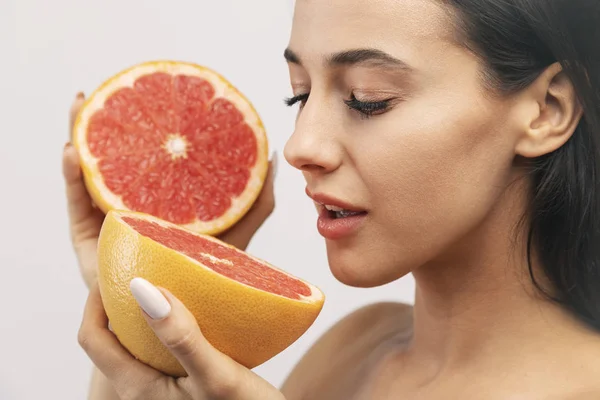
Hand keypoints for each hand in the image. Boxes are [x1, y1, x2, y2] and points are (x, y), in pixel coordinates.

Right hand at [63, 93, 276, 288]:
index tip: (145, 90)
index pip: (151, 156)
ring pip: (91, 174)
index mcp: (163, 201)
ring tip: (80, 108)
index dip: (146, 124)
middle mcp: (135, 206)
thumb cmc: (206, 281)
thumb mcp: (235, 235)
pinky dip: (73, 179)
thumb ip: (254, 201)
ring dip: (81, 138)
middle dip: (108, 122)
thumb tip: (270, 155)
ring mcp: (111, 222)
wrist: (177, 329)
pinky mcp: (92, 245)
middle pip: (117, 158)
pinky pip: (78, 208)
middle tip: (100, 91)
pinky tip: (74, 154)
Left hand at [78, 280, 285, 399]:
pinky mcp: (183, 386)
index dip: (95, 300)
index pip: (92, 338)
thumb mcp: (217, 376)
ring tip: (172, 282)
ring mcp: (163, 389)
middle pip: (112, 338)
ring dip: (149, 312)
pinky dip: (172, 324)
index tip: (119, 267)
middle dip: (122, 300)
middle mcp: (143, 390)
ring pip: (140, 343)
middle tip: (146, 267)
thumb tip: (142, 288)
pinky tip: (197, 311)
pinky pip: (164, 348)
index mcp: (138, 388)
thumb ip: (180, 336)